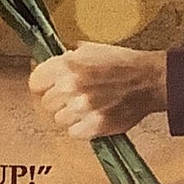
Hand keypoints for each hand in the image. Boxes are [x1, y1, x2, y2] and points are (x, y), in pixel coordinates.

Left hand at [29, 42, 165, 138]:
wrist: (149, 80)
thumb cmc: (122, 62)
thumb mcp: (90, 50)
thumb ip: (67, 59)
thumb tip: (50, 66)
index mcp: (66, 65)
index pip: (35, 83)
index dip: (42, 85)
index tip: (48, 87)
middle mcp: (70, 87)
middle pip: (46, 103)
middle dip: (58, 100)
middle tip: (74, 98)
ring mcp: (81, 108)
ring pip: (59, 119)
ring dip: (70, 116)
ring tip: (87, 108)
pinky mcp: (93, 127)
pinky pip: (73, 133)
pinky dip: (81, 128)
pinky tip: (92, 118)